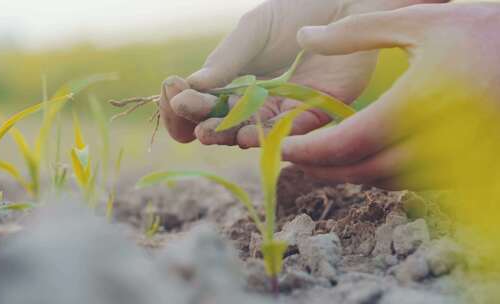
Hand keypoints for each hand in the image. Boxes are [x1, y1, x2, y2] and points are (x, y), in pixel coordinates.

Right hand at [160, 0, 445, 147]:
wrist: (342, 3)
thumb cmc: (294, 11)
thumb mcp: (253, 30)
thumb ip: (227, 58)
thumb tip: (193, 84)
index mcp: (240, 81)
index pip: (207, 102)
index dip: (188, 105)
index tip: (173, 97)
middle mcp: (260, 100)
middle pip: (227, 122)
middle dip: (204, 122)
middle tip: (188, 118)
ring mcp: (287, 108)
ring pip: (255, 131)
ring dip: (230, 134)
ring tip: (210, 132)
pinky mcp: (317, 111)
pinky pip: (293, 132)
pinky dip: (271, 137)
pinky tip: (248, 135)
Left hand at [283, 3, 499, 189]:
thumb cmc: (480, 33)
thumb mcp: (417, 22)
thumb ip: (355, 32)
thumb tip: (303, 38)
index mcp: (415, 105)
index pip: (346, 144)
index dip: (308, 151)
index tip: (281, 147)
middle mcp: (433, 142)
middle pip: (358, 171)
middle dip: (319, 167)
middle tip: (292, 155)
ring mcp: (451, 161)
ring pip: (382, 181)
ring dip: (346, 173)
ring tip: (320, 157)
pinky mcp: (463, 169)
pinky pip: (408, 183)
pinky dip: (377, 173)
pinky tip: (363, 156)